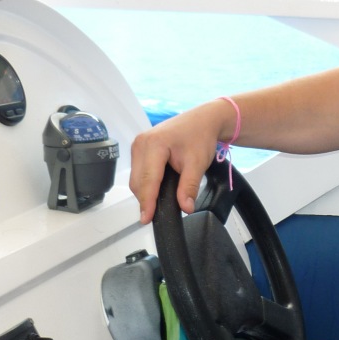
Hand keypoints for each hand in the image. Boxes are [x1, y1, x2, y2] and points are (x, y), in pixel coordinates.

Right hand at [128, 100, 230, 223]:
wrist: (202, 120)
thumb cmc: (200, 137)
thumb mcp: (197, 164)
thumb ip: (189, 187)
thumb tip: (185, 208)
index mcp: (154, 144)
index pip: (148, 180)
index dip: (147, 202)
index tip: (146, 219)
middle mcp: (140, 143)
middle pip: (138, 181)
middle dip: (146, 199)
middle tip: (157, 215)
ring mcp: (138, 145)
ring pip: (136, 178)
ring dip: (145, 192)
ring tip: (159, 202)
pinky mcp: (139, 148)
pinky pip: (138, 171)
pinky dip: (146, 183)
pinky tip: (157, 189)